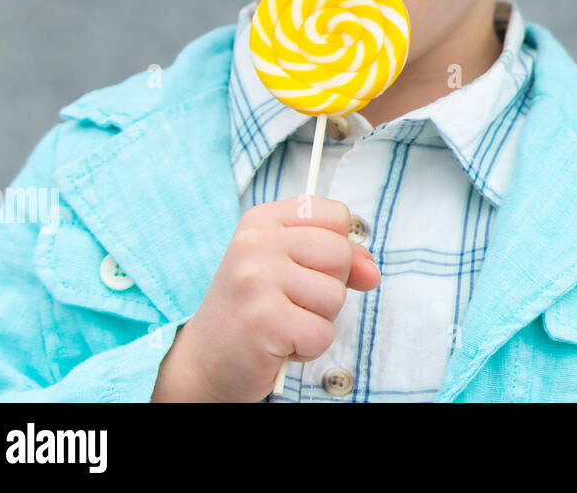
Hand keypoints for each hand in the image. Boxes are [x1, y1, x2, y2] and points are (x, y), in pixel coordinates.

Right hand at [151, 196, 378, 401]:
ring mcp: (257, 280)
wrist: (203, 362)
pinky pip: (323, 333)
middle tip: (292, 302)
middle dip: (329, 287)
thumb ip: (337, 259)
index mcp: (262, 220)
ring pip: (335, 296)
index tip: (310, 267)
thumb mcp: (290, 268)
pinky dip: (308, 348)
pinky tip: (278, 345)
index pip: (335, 214)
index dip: (338, 246)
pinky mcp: (264, 322)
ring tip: (282, 323)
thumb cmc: (253, 310)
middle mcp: (255, 243)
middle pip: (340, 254)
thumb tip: (372, 272)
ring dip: (318, 320)